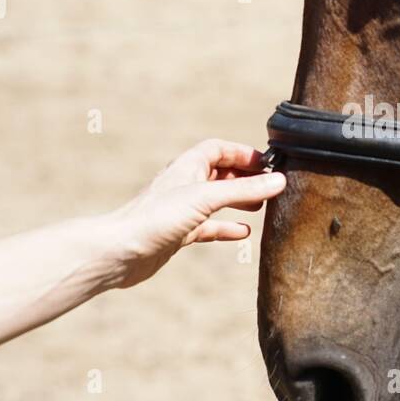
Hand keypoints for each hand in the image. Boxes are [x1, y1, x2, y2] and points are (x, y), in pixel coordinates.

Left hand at [108, 139, 285, 287]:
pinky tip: (242, 233)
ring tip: (261, 207)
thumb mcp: (206, 198)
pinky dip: (226, 227)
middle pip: (220, 173)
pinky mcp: (179, 233)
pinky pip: (208, 225)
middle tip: (270, 187)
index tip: (268, 164)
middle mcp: (184, 184)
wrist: (120, 251)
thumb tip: (279, 181)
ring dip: (238, 201)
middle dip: (245, 178)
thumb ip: (244, 190)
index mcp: (188, 167)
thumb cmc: (156, 218)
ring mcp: (182, 210)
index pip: (219, 149)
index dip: (243, 153)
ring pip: (216, 200)